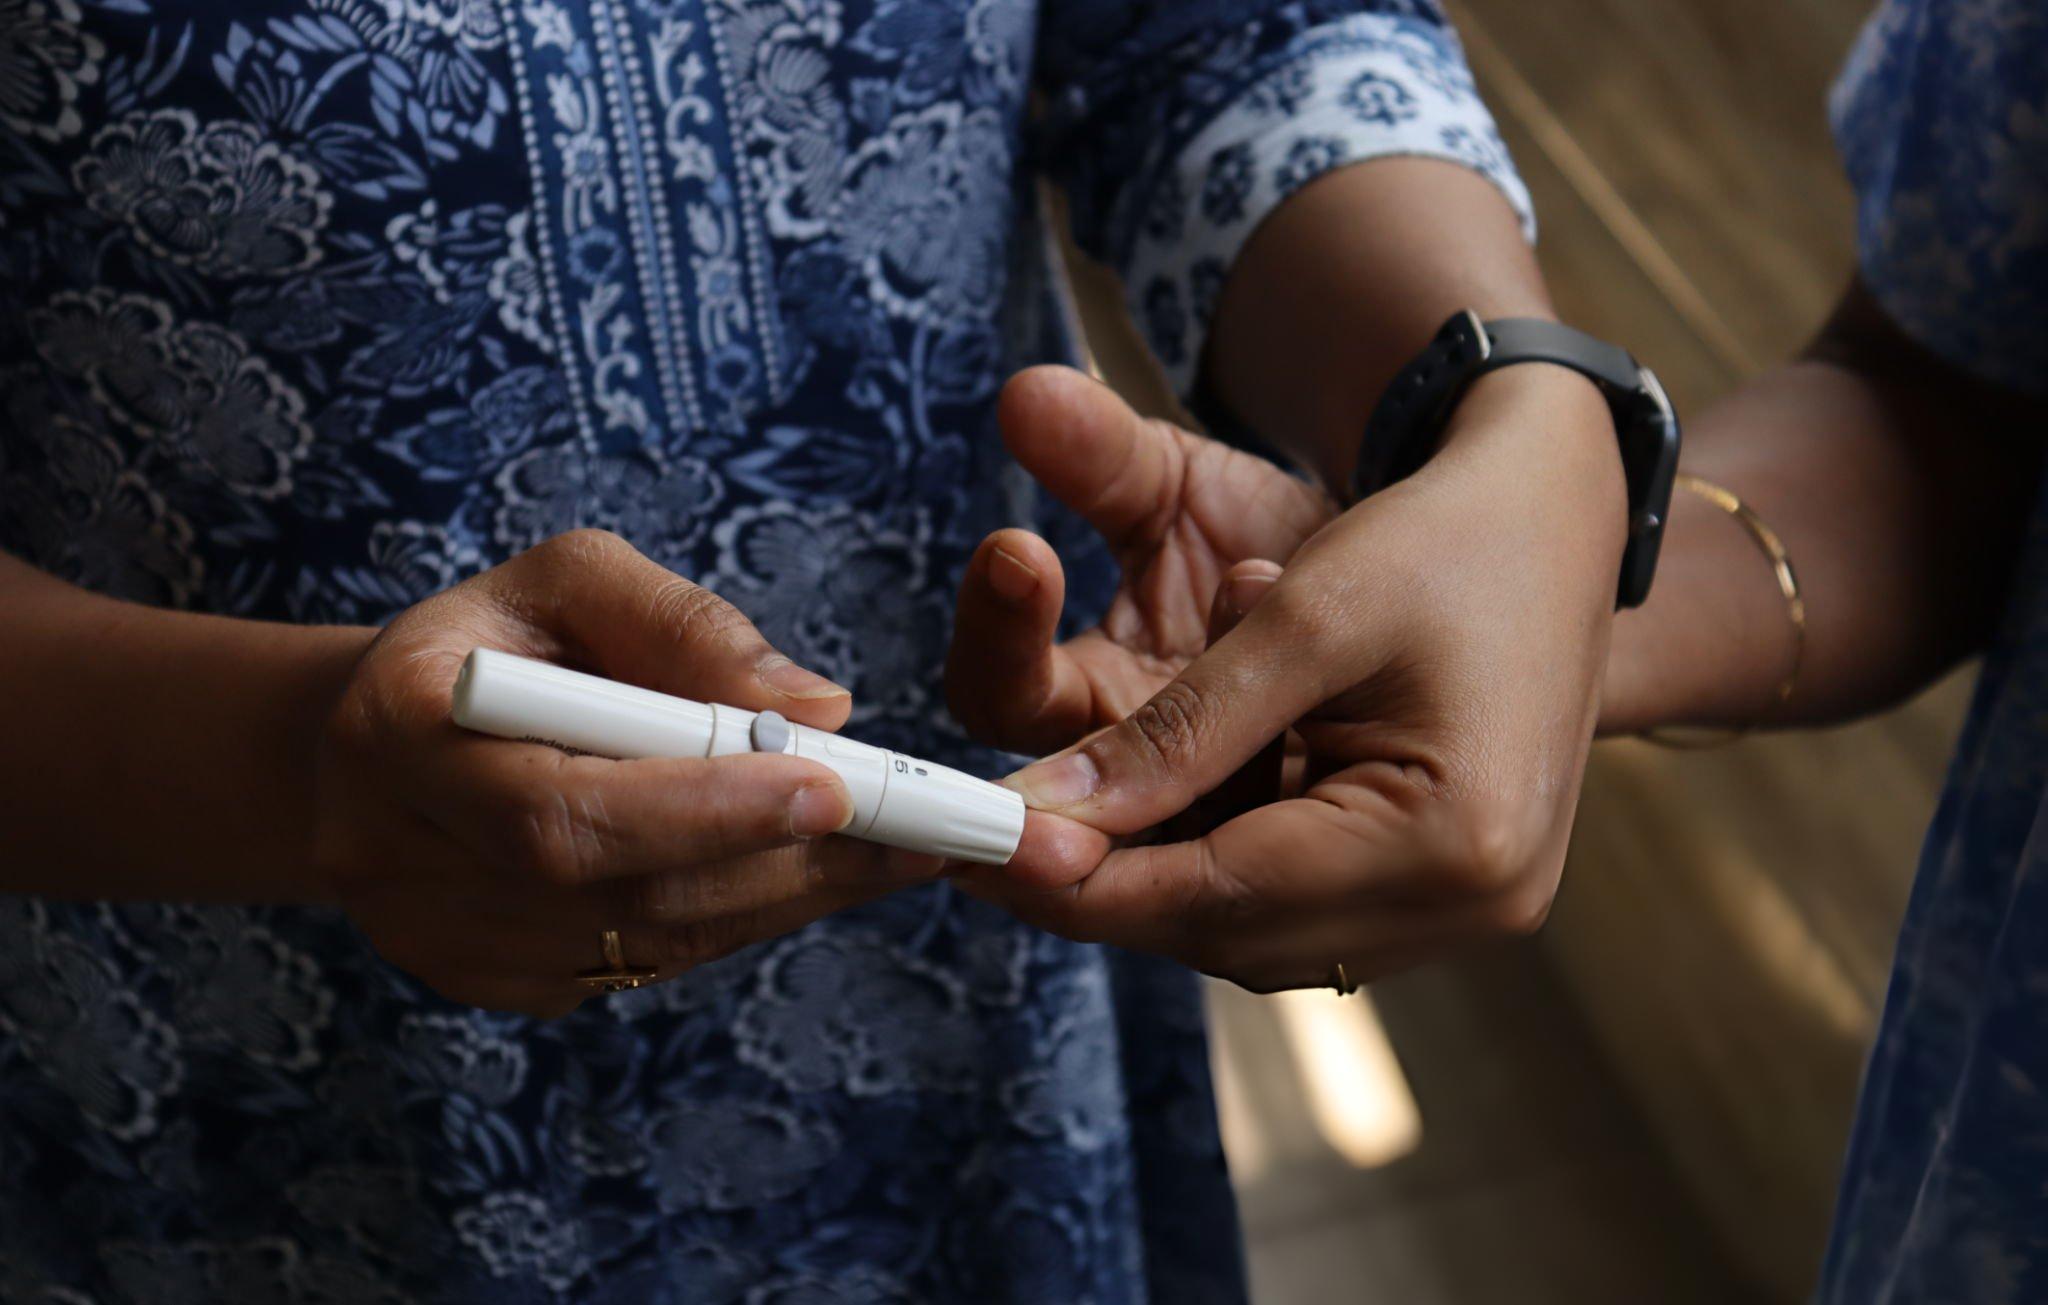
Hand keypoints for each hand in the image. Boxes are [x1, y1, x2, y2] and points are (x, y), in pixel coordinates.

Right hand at [311, 529, 936, 1017]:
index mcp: (397, 729)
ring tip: (893, 848)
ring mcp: (435, 936)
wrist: (381, 738)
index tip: (830, 786)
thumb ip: (686, 627)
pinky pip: (636, 967)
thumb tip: (818, 710)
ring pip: (640, 943)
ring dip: (781, 897)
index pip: (558, 810)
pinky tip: (806, 873)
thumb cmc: (497, 639)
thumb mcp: (571, 580)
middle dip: (777, 859)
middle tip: (911, 829)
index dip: (699, 810)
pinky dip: (736, 921)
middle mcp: (397, 854)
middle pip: (613, 894)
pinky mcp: (484, 978)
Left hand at [968, 365, 1629, 991]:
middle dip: (1095, 881)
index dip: (1079, 880)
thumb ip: (1175, 728)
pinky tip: (1145, 805)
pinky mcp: (1436, 886)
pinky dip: (1201, 855)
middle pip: (1228, 931)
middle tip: (974, 836)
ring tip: (1045, 818)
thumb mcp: (1303, 613)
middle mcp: (1467, 903)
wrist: (1559, 516)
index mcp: (1454, 840)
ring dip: (1144, 870)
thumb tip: (1039, 814)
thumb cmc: (1444, 538)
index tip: (964, 847)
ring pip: (1246, 927)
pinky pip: (1284, 901)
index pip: (1220, 897)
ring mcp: (1459, 907)